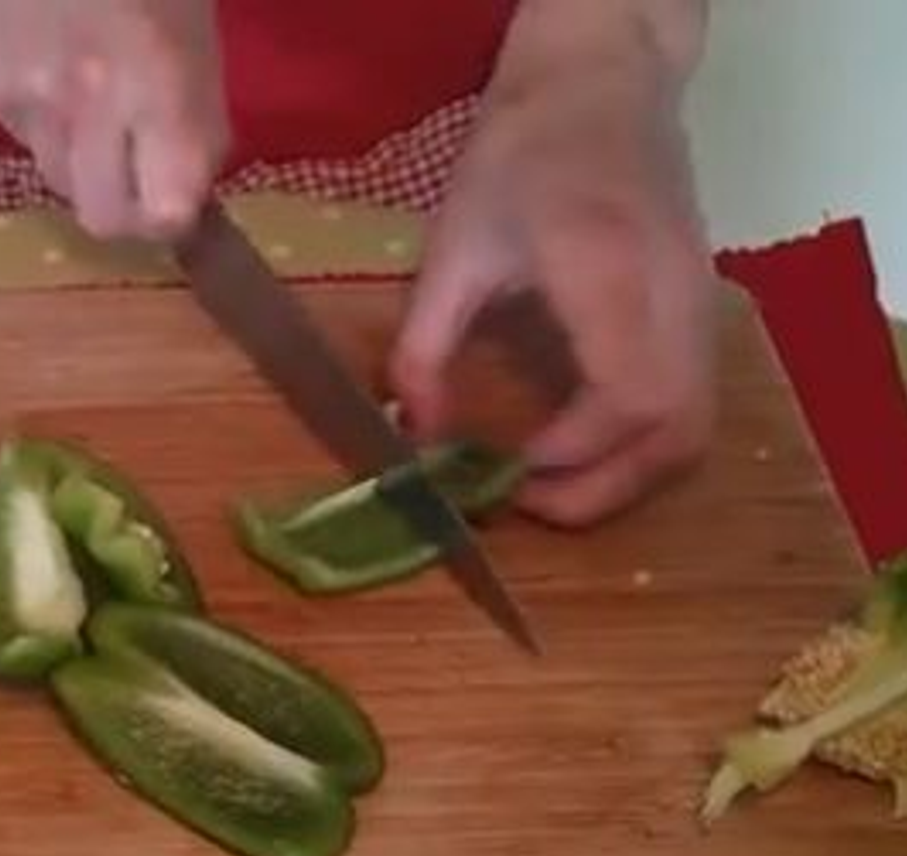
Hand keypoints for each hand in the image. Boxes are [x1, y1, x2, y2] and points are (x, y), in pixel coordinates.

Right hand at [0, 0, 228, 239]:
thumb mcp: (197, 28)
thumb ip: (198, 110)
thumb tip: (192, 179)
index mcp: (157, 83)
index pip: (167, 212)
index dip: (179, 215)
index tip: (187, 194)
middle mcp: (86, 105)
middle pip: (104, 220)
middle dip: (129, 209)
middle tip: (144, 173)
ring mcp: (26, 96)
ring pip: (58, 182)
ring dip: (84, 167)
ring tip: (100, 110)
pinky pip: (23, 138)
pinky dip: (46, 124)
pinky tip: (57, 68)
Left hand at [389, 1, 715, 527]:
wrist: (602, 86)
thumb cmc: (520, 156)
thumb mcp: (451, 250)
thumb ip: (425, 349)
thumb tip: (416, 437)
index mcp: (607, 269)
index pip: (627, 396)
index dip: (574, 455)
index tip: (509, 472)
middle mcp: (673, 295)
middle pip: (677, 430)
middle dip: (604, 488)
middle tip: (528, 504)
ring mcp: (701, 304)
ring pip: (695, 426)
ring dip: (629, 477)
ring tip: (554, 489)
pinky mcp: (704, 311)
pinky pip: (694, 402)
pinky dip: (645, 447)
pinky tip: (586, 449)